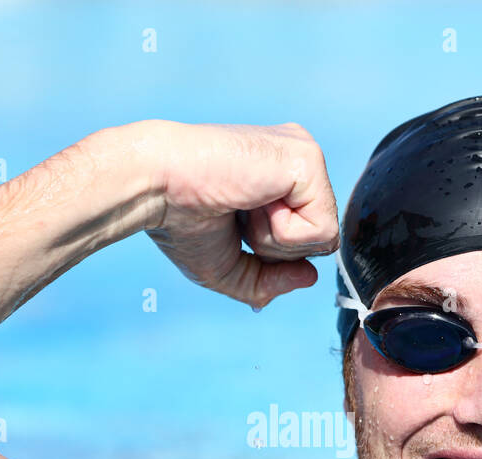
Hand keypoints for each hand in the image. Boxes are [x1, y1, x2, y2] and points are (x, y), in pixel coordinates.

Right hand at [142, 120, 339, 309]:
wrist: (156, 187)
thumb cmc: (181, 222)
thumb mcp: (230, 267)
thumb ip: (272, 280)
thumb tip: (311, 277)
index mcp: (282, 177)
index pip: (308, 238)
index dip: (273, 254)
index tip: (234, 224)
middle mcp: (298, 160)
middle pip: (321, 241)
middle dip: (276, 251)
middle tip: (238, 216)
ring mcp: (306, 155)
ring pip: (325, 238)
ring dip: (276, 242)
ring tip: (243, 206)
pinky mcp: (309, 160)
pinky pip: (323, 229)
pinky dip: (283, 233)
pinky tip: (253, 201)